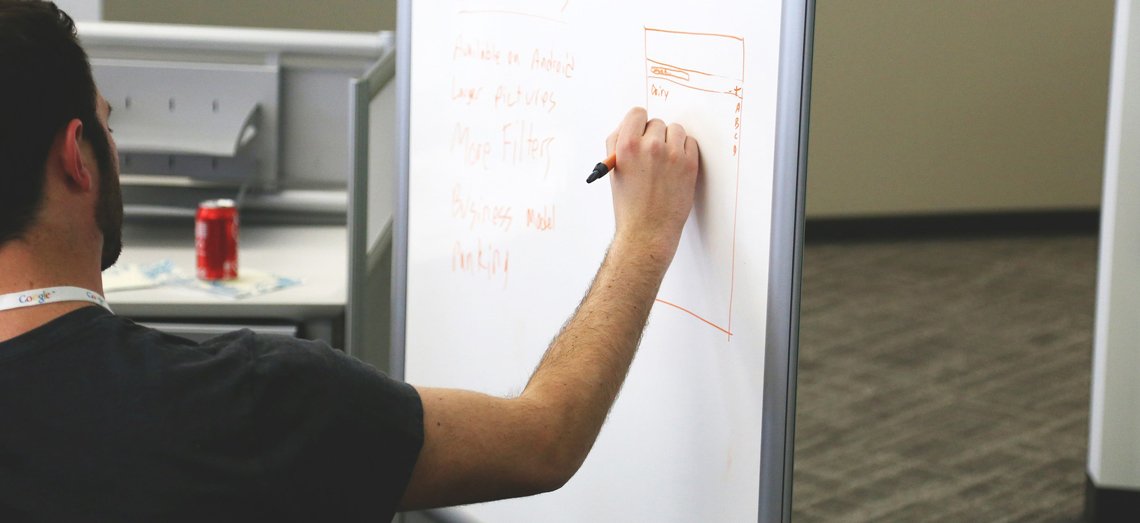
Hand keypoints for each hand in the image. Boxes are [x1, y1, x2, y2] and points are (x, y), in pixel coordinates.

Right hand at [606, 107, 699, 264]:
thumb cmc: (629, 204)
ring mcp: (672, 154)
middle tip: (652, 156)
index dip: (638, 123)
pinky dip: (685, 150)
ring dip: (672, 141)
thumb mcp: (614, 170)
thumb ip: (618, 143)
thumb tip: (630, 126)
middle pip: (657, 122)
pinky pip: (691, 142)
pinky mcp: (689, 164)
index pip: (637, 113)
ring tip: (665, 162)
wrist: (647, 231)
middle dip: (654, 136)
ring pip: (676, 130)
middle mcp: (650, 146)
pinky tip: (676, 167)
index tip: (641, 131)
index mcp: (627, 145)